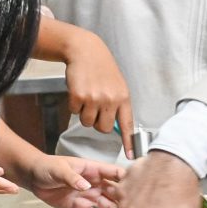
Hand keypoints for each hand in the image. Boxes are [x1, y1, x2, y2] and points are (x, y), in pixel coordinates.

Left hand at [20, 154, 122, 207]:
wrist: (33, 177)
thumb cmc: (47, 166)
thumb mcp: (59, 169)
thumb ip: (73, 177)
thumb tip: (85, 185)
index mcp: (92, 169)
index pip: (114, 172)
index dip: (126, 179)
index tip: (134, 188)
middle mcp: (94, 183)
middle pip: (115, 191)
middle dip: (123, 200)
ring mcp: (88, 195)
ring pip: (107, 205)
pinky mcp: (79, 207)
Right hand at [62, 31, 133, 157]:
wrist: (86, 51)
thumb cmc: (102, 69)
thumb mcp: (118, 86)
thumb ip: (119, 106)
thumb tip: (119, 129)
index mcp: (123, 98)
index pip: (128, 125)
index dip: (129, 142)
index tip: (131, 156)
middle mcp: (110, 100)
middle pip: (104, 128)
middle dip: (98, 122)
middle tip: (96, 107)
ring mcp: (94, 98)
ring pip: (88, 123)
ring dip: (85, 113)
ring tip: (88, 96)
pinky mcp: (78, 97)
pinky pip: (75, 113)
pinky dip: (74, 105)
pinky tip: (79, 91)